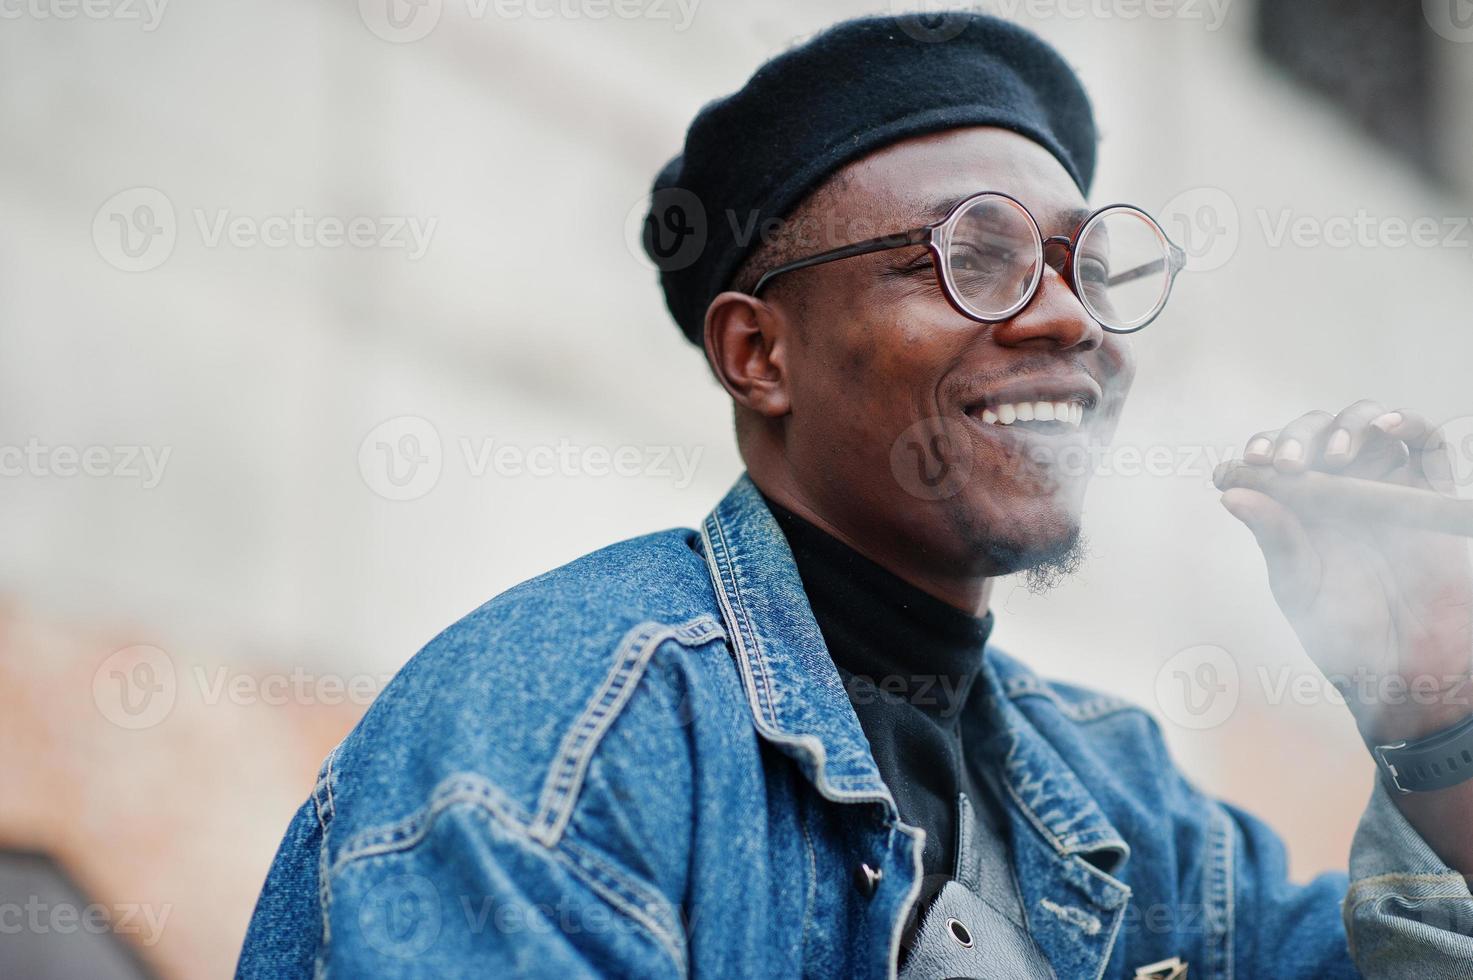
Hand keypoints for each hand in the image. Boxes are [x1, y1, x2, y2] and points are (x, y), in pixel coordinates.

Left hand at [1216, 401, 1472, 744]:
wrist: (1411, 663)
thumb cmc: (1346, 630)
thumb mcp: (1299, 584)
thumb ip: (1274, 537)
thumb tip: (1231, 494)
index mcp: (1296, 508)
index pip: (1273, 458)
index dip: (1260, 449)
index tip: (1250, 461)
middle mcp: (1337, 489)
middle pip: (1315, 433)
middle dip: (1298, 436)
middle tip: (1289, 464)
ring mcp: (1383, 486)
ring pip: (1366, 424)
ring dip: (1348, 424)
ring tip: (1335, 454)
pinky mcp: (1428, 491)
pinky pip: (1424, 441)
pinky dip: (1406, 423)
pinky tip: (1386, 428)